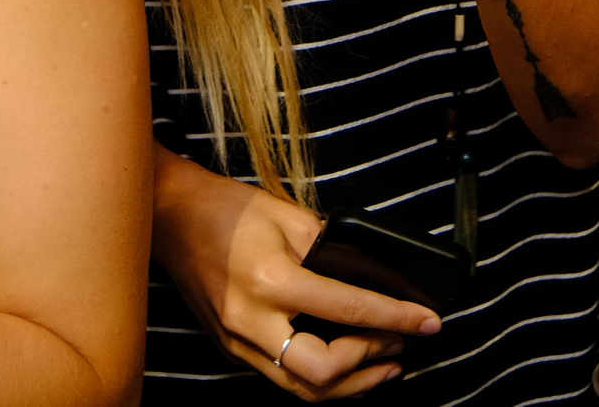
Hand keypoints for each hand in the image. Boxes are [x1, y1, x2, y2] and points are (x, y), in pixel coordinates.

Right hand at [155, 158, 437, 400]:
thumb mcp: (290, 216)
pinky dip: (320, 380)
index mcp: (271, 280)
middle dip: (370, 364)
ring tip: (383, 366)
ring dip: (349, 385)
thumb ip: (332, 250)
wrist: (171, 216)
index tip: (428, 321)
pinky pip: (282, 378)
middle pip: (322, 372)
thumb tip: (371, 278)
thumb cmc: (227, 209)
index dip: (397, 318)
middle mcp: (252, 320)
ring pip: (301, 389)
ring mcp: (238, 341)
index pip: (349, 309)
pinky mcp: (232, 347)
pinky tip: (343, 366)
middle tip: (400, 345)